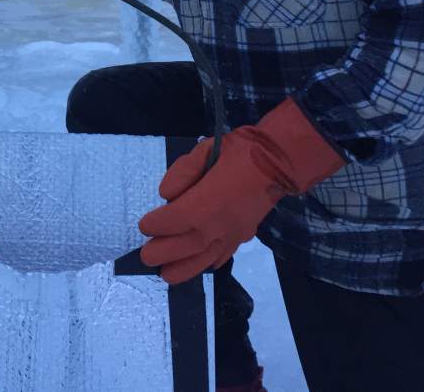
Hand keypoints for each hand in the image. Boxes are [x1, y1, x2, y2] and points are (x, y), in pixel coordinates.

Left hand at [138, 99, 344, 284]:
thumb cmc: (239, 150)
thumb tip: (166, 195)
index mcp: (214, 197)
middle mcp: (224, 221)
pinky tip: (197, 266)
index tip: (145, 225)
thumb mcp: (206, 148)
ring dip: (184, 269)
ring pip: (208, 258)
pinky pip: (224, 255)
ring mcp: (236, 232)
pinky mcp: (244, 236)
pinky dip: (208, 264)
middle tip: (147, 256)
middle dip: (165, 252)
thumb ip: (183, 171)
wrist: (279, 161)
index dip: (161, 224)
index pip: (181, 218)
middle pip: (191, 244)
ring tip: (165, 275)